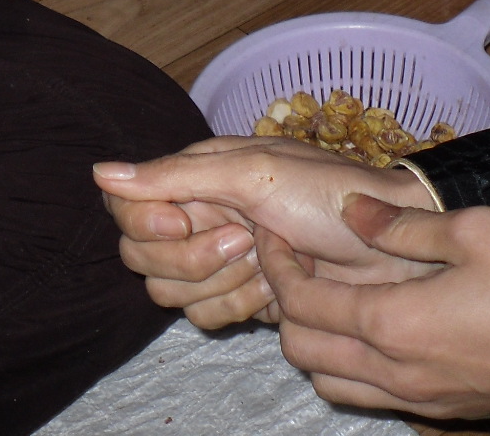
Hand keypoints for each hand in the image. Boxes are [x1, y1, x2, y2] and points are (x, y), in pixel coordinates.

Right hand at [93, 136, 440, 328]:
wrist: (390, 252)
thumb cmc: (329, 195)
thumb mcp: (253, 172)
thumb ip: (175, 175)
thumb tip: (99, 172)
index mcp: (196, 175)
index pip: (125, 203)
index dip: (146, 220)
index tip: (186, 219)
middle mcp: (198, 214)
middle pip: (141, 253)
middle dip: (192, 255)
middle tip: (245, 241)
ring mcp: (216, 260)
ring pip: (169, 291)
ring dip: (221, 281)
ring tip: (267, 261)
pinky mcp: (239, 298)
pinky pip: (204, 316)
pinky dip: (239, 305)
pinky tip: (275, 288)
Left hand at [259, 195, 489, 419]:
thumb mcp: (474, 230)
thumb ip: (399, 224)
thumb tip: (349, 210)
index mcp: (392, 324)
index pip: (300, 302)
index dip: (275, 264)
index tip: (271, 233)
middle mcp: (394, 371)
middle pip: (301, 350)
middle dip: (285, 304)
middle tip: (298, 261)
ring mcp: (418, 399)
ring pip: (330, 381)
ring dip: (315, 341)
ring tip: (332, 294)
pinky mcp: (442, 411)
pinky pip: (370, 396)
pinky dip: (351, 366)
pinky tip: (376, 327)